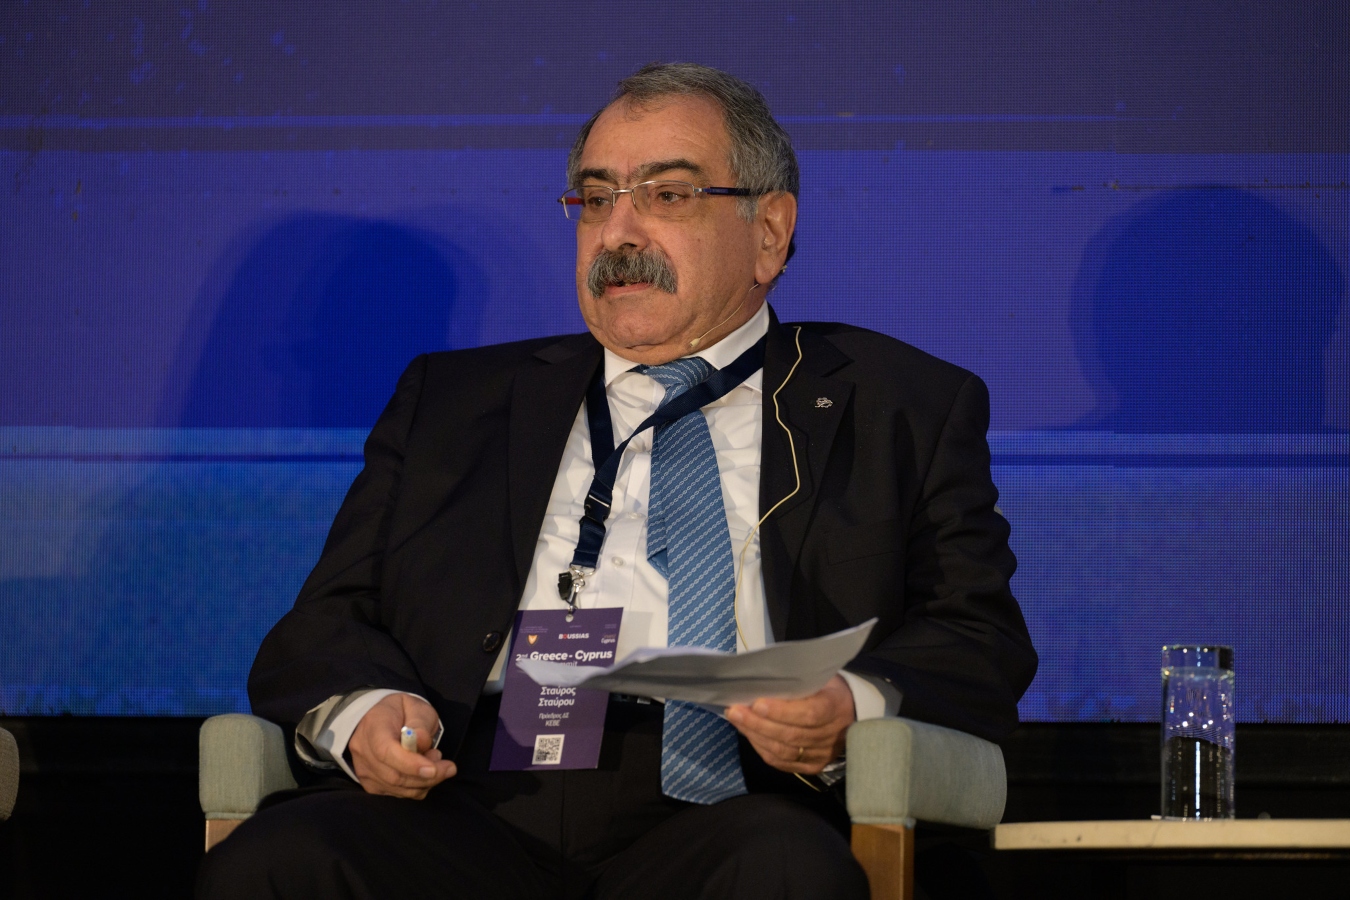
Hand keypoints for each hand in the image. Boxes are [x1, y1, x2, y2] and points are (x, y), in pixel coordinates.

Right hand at [347, 693, 455, 798]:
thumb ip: (420, 723)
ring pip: (396, 787)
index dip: (410, 764)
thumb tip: (420, 742)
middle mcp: (363, 750)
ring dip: (424, 782)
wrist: (381, 718)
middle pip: (393, 775)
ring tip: (435, 762)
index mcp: (373, 726)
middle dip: (426, 776)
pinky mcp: (370, 783)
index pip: (386, 752)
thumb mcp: (416, 707)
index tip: (434, 768)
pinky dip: (416, 788)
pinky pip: (396, 793)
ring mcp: (363, 769)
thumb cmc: (402, 711)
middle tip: (448, 767)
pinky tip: (424, 773)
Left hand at [724, 675, 855, 774]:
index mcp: (835, 707)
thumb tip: (761, 682)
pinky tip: (749, 735)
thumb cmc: (828, 688)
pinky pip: (783, 762)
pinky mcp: (813, 766)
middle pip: (791, 735)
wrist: (851, 712)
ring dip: (756, 736)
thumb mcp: (820, 677)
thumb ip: (797, 682)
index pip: (809, 714)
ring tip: (736, 721)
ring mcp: (822, 754)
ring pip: (784, 751)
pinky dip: (762, 749)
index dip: (782, 712)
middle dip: (758, 723)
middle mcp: (831, 736)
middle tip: (734, 711)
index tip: (757, 703)